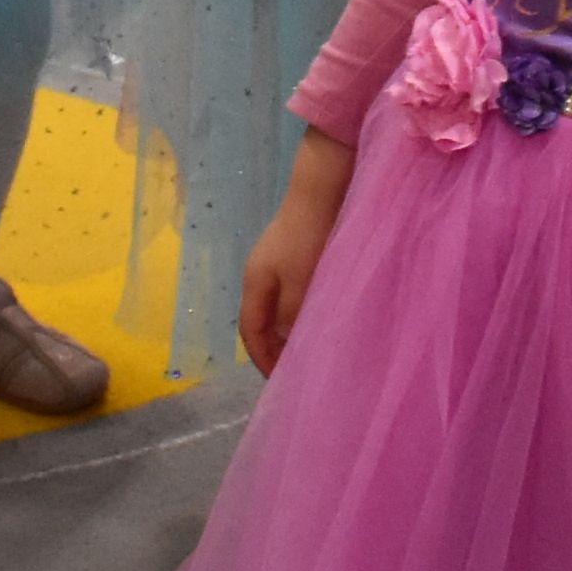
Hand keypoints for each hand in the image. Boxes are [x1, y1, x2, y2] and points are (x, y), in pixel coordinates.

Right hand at [236, 131, 350, 374]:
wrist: (322, 188)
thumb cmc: (309, 238)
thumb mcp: (300, 285)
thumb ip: (293, 318)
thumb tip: (290, 342)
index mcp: (255, 282)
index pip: (249, 330)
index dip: (261, 358)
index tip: (278, 382)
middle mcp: (260, 274)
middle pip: (261, 321)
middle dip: (274, 348)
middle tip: (295, 372)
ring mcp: (277, 262)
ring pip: (278, 308)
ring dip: (289, 331)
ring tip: (308, 350)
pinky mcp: (295, 254)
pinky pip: (291, 294)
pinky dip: (299, 313)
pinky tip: (318, 318)